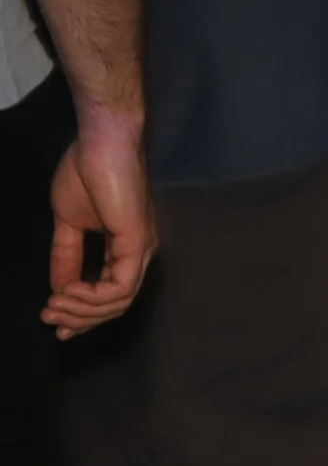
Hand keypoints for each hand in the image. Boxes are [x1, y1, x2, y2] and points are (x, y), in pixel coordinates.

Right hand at [44, 114, 153, 336]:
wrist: (100, 143)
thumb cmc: (87, 173)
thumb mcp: (69, 224)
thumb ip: (66, 257)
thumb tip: (58, 288)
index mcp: (126, 248)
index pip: (111, 295)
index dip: (83, 314)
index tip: (54, 323)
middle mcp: (139, 252)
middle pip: (116, 305)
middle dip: (79, 317)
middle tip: (48, 316)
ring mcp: (142, 248)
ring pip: (118, 302)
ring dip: (81, 309)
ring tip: (53, 304)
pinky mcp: (138, 243)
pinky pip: (121, 287)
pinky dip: (92, 296)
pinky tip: (69, 291)